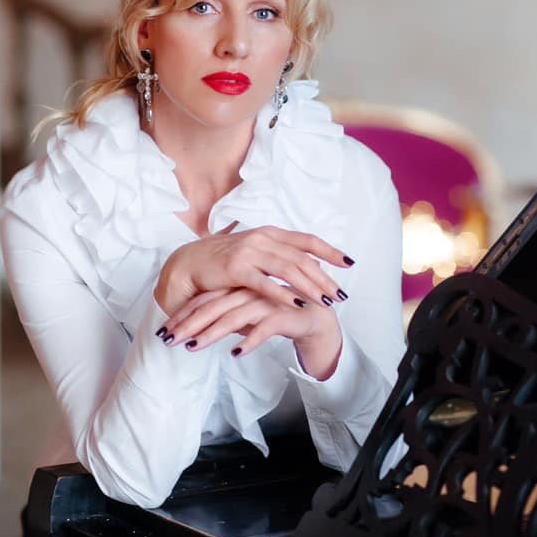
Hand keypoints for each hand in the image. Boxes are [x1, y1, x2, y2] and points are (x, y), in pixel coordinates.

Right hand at [154, 224, 352, 316]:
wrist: (187, 264)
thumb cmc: (222, 261)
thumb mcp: (254, 253)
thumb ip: (278, 258)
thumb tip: (308, 271)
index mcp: (269, 233)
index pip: (306, 240)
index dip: (329, 250)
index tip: (348, 262)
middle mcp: (262, 238)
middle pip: (302, 257)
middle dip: (325, 277)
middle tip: (341, 294)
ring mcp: (249, 251)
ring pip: (288, 269)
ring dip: (310, 286)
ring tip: (327, 301)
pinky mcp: (236, 269)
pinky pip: (264, 282)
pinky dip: (283, 293)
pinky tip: (297, 303)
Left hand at [158, 286, 342, 380]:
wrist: (317, 316)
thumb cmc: (278, 314)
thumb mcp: (247, 317)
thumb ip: (226, 318)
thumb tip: (196, 332)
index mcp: (238, 288)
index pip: (205, 300)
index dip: (184, 315)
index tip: (164, 331)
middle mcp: (249, 291)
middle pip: (213, 307)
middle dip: (189, 324)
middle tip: (169, 340)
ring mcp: (266, 301)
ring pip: (234, 317)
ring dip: (211, 333)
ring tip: (193, 347)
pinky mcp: (284, 314)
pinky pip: (264, 328)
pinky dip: (250, 340)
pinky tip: (236, 354)